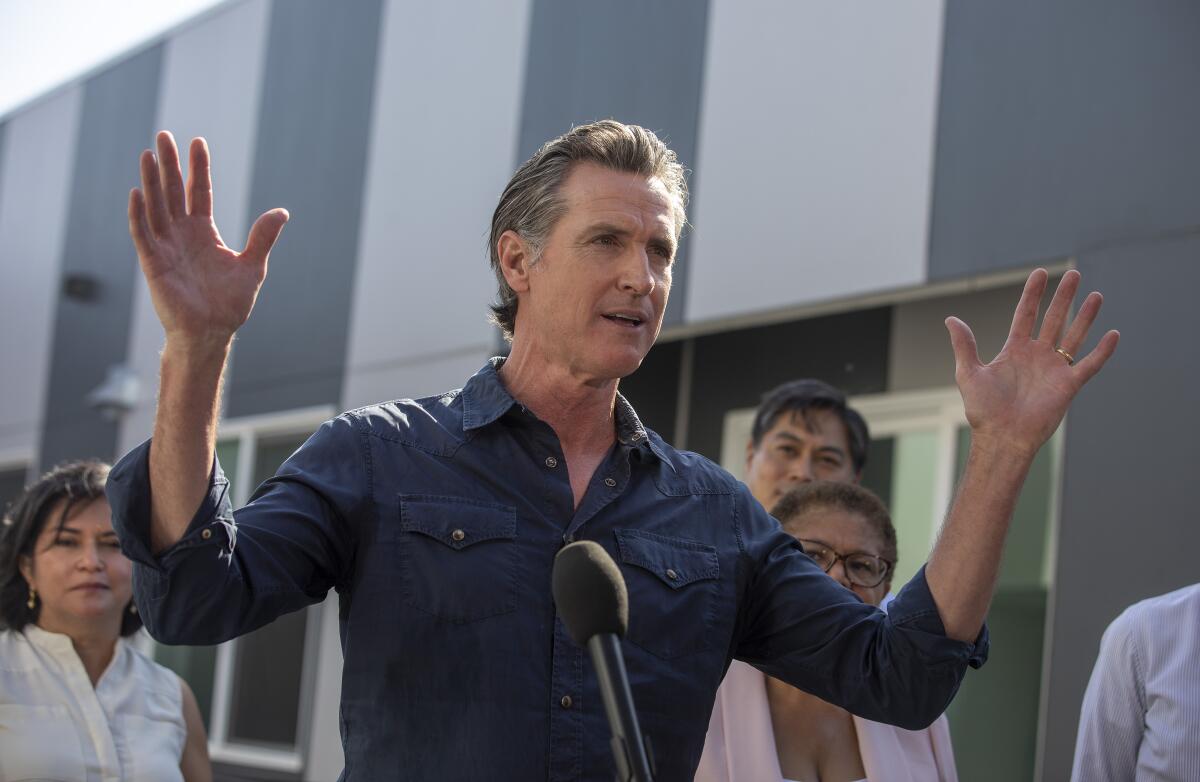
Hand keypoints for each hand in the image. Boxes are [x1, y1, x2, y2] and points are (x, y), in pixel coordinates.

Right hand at [128, 131, 287, 349]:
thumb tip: (282, 212)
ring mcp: (165, 246)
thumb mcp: (252, 266)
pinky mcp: (153, 263)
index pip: (198, 192)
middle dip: (169, 164)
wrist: (212, 332)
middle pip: (172, 191)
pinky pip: (142, 234)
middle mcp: (181, 234)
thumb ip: (263, 237)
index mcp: (203, 232)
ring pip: (155, 206)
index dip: (198, 168)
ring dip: (150, 181)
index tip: (197, 142)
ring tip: (148, 153)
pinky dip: (139, 214)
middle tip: (163, 135)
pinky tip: (137, 193)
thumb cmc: (229, 303)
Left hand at [945, 269, 1118, 455]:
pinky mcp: (1068, 385)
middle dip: (1063, 297)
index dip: (1033, 294)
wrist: (1002, 438)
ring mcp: (1054, 369)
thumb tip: (950, 319)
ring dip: (1085, 317)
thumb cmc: (983, 410)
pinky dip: (1102, 351)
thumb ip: (964, 345)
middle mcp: (1036, 356)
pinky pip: (1089, 365)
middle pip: (1054, 319)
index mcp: (1014, 350)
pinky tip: (1113, 334)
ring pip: (1074, 336)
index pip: (1026, 314)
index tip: (1040, 273)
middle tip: (1074, 274)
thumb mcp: (969, 373)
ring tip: (1095, 295)